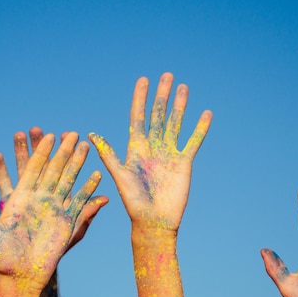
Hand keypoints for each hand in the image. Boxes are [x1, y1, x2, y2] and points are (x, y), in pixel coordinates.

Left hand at [0, 132, 100, 291]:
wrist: (21, 276)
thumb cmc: (2, 256)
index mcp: (21, 197)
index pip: (32, 168)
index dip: (40, 151)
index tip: (48, 135)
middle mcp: (39, 199)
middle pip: (53, 169)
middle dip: (62, 151)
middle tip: (71, 133)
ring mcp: (54, 209)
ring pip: (68, 180)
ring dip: (77, 163)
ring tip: (85, 146)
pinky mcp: (67, 221)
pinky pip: (80, 202)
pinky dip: (89, 189)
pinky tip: (96, 176)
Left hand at [89, 72, 211, 231]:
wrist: (154, 221)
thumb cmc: (133, 201)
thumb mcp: (120, 175)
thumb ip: (109, 154)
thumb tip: (92, 134)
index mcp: (135, 148)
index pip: (138, 117)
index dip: (140, 98)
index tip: (144, 80)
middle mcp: (152, 147)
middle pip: (158, 115)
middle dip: (162, 96)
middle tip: (167, 75)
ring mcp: (169, 153)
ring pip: (175, 124)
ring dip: (179, 106)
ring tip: (183, 87)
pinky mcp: (184, 162)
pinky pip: (193, 141)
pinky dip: (200, 128)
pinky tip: (206, 113)